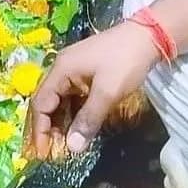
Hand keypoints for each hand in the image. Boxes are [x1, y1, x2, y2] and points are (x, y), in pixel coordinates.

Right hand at [26, 22, 158, 157]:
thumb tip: (72, 147)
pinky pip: (71, 96)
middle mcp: (61, 69)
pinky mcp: (85, 72)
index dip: (40, 128)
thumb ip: (88, 119)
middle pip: (46, 101)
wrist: (147, 36)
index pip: (41, 103)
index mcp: (60, 70)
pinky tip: (78, 126)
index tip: (43, 151)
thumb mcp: (107, 92)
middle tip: (53, 151)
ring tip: (65, 143)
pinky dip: (72, 113)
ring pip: (59, 100)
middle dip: (47, 127)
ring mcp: (73, 70)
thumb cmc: (124, 61)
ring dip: (60, 121)